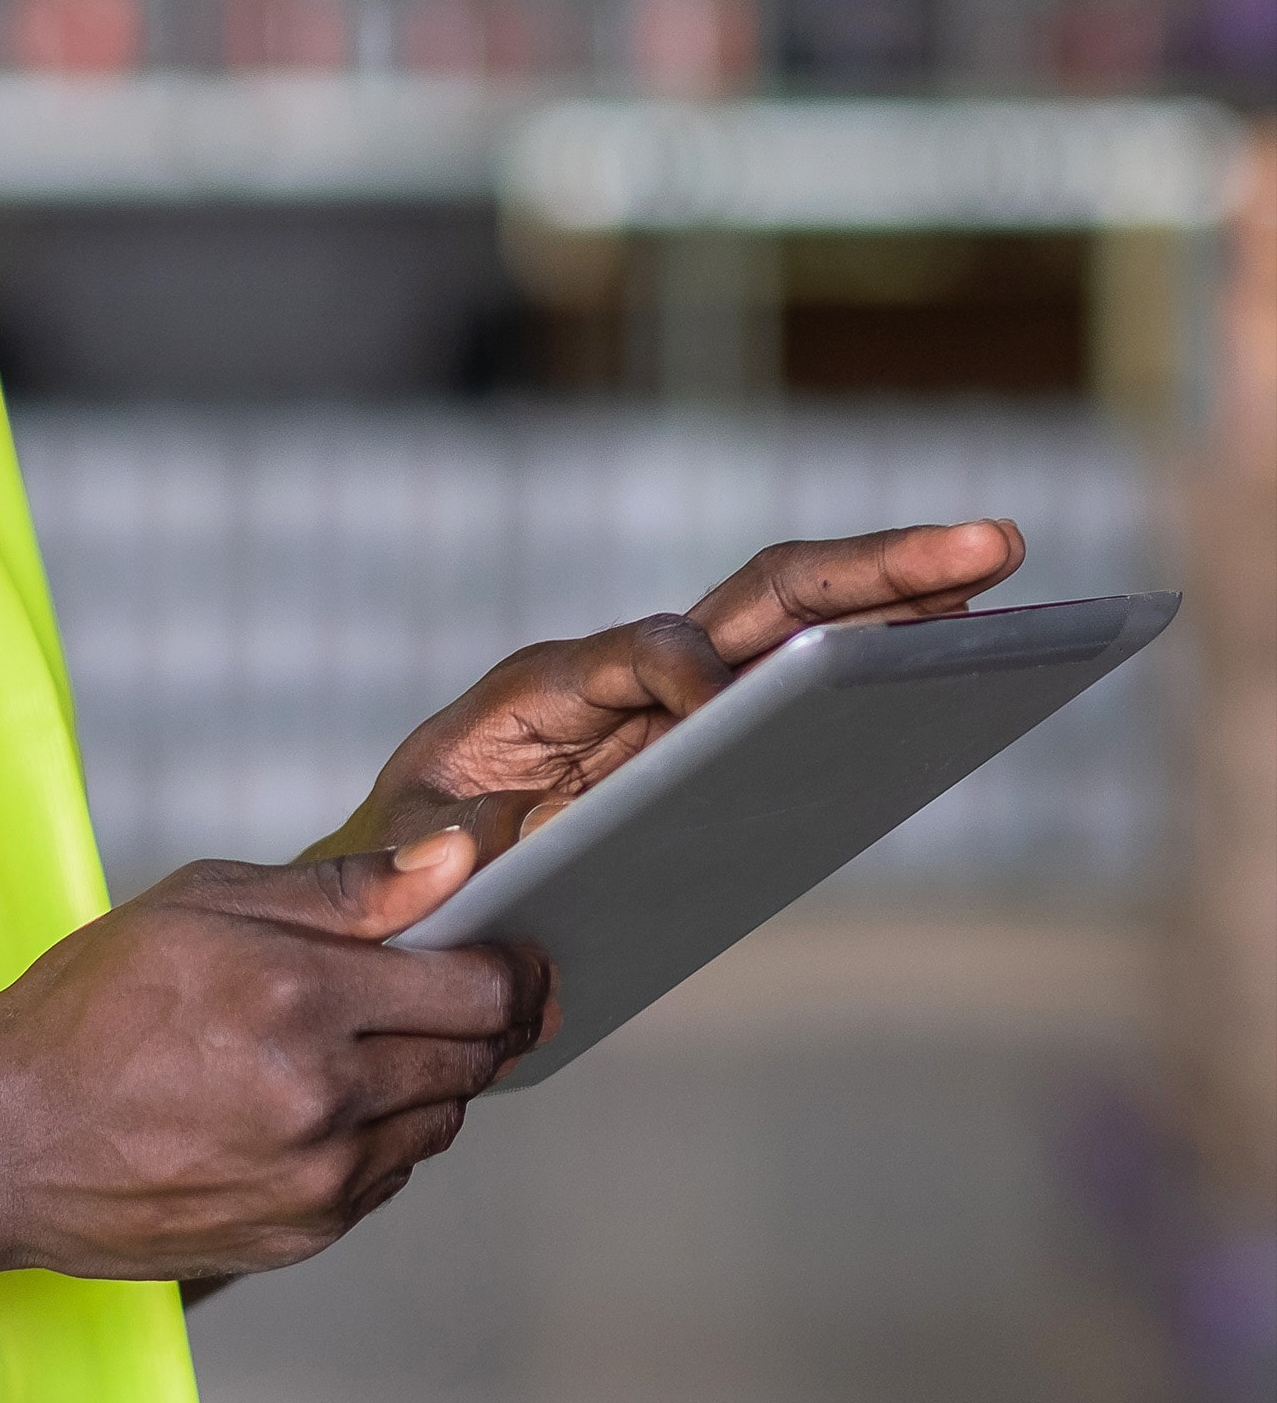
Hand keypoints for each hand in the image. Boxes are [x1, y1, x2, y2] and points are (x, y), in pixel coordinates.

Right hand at [0, 837, 548, 1282]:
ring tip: (375, 1040)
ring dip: (433, 1077)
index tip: (519, 950)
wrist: (9, 1135)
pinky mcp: (302, 1233)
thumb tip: (455, 860)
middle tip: (463, 988)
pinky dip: (383, 1134)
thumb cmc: (91, 1004)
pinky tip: (327, 1099)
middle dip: (485, 1018)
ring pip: (439, 1122)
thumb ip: (343, 888)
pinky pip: (390, 1178)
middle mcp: (324, 1097)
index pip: (477, 989)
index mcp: (303, 996)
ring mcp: (318, 1177)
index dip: (514, 965)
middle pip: (474, 1060)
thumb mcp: (203, 901)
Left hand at [326, 519, 1026, 859]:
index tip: (709, 704)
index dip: (680, 672)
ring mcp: (684, 693)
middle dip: (868, 571)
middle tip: (987, 540)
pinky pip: (810, 681)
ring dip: (904, 593)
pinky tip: (974, 649)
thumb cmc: (411, 853)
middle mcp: (627, 670)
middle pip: (757, 599)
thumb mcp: (401, 854)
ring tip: (1003, 565)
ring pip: (802, 625)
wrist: (424, 863)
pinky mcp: (716, 730)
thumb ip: (422, 853)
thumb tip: (471, 846)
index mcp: (546, 690)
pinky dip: (889, 657)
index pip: (636, 655)